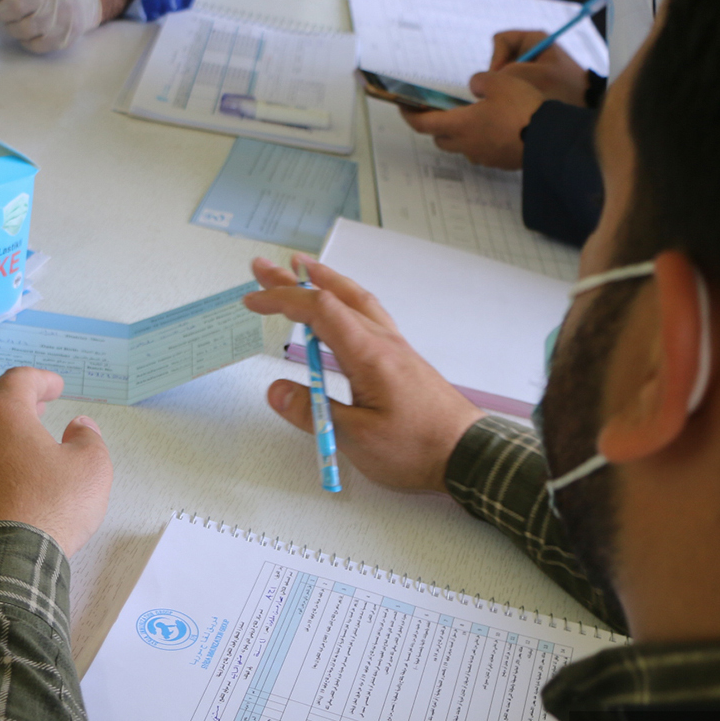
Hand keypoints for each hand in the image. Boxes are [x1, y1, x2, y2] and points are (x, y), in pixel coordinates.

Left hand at [0, 367, 111, 557]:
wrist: (3, 565)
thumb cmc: (47, 512)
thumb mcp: (90, 469)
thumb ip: (88, 439)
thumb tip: (81, 428)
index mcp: (2, 415)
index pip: (18, 380)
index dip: (41, 379)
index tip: (55, 387)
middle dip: (5, 393)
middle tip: (31, 404)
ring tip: (12, 439)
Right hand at [242, 256, 485, 492]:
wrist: (466, 453)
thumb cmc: (418, 448)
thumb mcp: (355, 438)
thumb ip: (311, 413)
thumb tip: (275, 390)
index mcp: (368, 354)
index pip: (319, 311)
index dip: (282, 300)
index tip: (253, 301)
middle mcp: (382, 341)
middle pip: (335, 296)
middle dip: (295, 280)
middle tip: (264, 267)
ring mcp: (394, 347)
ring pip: (355, 300)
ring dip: (325, 282)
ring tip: (304, 267)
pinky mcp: (401, 359)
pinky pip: (369, 314)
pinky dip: (346, 300)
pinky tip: (342, 306)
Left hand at [399, 71, 543, 168]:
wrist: (550, 138)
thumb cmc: (523, 110)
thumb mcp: (499, 81)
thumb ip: (481, 82)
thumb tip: (476, 88)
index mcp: (460, 125)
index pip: (423, 124)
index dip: (410, 115)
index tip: (403, 107)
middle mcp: (467, 145)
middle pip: (441, 138)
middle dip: (437, 125)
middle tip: (441, 111)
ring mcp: (484, 156)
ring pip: (463, 145)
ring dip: (463, 132)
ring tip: (476, 114)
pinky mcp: (500, 161)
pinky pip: (484, 149)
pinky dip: (484, 138)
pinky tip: (498, 125)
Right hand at [489, 30, 588, 105]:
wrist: (586, 107)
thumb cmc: (563, 88)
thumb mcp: (533, 76)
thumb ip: (504, 74)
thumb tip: (479, 83)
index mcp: (534, 39)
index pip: (500, 40)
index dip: (496, 59)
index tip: (501, 78)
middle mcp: (530, 51)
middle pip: (499, 60)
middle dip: (500, 77)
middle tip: (509, 93)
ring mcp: (530, 67)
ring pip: (502, 76)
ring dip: (506, 89)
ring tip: (518, 101)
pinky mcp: (530, 82)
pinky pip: (510, 86)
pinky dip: (512, 96)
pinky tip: (521, 105)